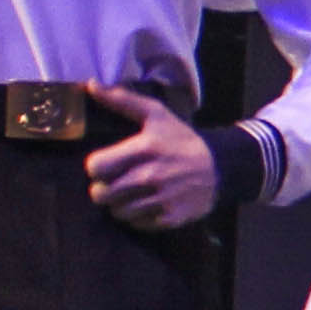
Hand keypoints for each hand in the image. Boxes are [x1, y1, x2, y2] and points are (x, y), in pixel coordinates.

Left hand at [83, 88, 221, 229]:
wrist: (220, 166)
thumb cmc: (181, 139)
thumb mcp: (156, 114)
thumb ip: (121, 100)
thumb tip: (90, 85)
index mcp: (144, 149)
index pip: (95, 167)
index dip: (97, 166)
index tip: (107, 164)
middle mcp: (150, 176)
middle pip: (100, 194)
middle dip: (104, 187)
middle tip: (116, 180)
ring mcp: (160, 200)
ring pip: (116, 212)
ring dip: (119, 203)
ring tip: (131, 192)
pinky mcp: (169, 218)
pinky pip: (136, 224)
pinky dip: (137, 216)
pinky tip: (147, 202)